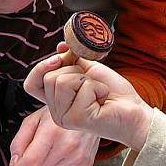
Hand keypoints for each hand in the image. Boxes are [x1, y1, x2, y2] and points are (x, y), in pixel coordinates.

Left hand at [0, 106, 99, 165]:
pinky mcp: (85, 163)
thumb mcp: (33, 120)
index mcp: (51, 132)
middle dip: (32, 164)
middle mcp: (67, 145)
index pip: (30, 161)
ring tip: (51, 149)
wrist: (85, 111)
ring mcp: (78, 156)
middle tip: (39, 147)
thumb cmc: (58, 115)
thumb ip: (19, 142)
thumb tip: (14, 164)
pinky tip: (60, 155)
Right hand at [24, 53, 153, 149]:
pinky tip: (103, 99)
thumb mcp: (88, 70)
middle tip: (91, 83)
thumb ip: (72, 60)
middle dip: (75, 71)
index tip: (58, 58)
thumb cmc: (113, 92)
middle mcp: (56, 112)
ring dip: (86, 80)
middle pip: (49, 77)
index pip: (31, 85)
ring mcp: (65, 118)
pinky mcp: (78, 119)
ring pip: (62, 80)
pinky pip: (82, 87)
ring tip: (97, 91)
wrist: (134, 109)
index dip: (39, 68)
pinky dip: (97, 87)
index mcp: (56, 101)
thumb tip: (61, 46)